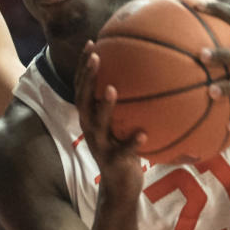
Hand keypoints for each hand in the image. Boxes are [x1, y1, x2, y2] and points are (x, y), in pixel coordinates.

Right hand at [75, 42, 145, 205]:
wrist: (120, 187)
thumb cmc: (124, 149)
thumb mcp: (121, 125)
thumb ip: (126, 105)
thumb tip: (146, 76)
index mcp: (91, 117)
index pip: (83, 87)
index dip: (85, 66)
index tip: (92, 43)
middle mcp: (90, 129)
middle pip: (83, 99)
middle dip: (88, 77)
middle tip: (96, 57)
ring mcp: (100, 145)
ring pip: (98, 123)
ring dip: (104, 105)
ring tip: (112, 89)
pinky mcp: (113, 162)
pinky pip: (123, 150)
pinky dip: (132, 142)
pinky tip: (143, 133)